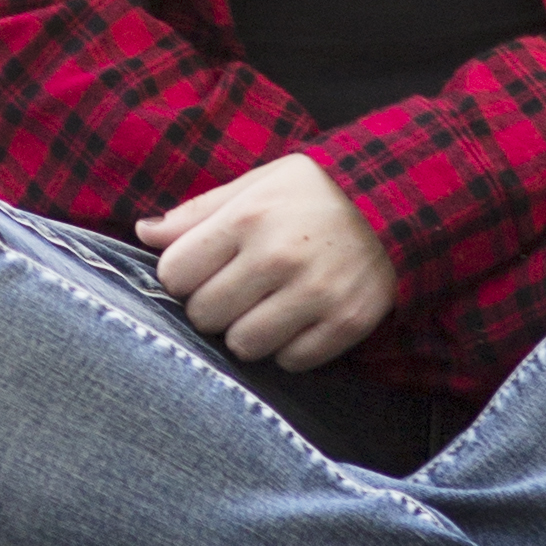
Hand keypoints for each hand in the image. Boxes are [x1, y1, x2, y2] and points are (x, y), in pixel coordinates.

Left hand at [140, 150, 396, 367]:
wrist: (403, 199)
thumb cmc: (317, 191)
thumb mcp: (258, 183)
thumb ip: (198, 211)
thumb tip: (143, 233)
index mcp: (249, 217)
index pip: (175, 273)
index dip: (183, 274)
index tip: (204, 267)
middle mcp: (279, 257)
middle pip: (204, 315)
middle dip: (213, 305)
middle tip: (237, 288)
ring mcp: (316, 294)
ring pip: (243, 345)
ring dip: (248, 331)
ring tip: (267, 305)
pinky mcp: (346, 323)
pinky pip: (290, 361)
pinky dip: (289, 347)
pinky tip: (300, 317)